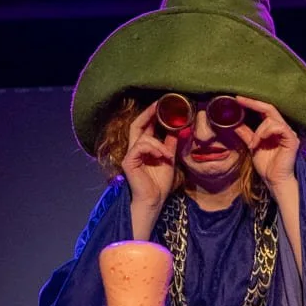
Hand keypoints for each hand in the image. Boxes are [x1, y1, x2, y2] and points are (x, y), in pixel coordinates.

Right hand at [121, 101, 178, 217]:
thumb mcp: (168, 159)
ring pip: (143, 137)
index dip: (151, 114)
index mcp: (143, 148)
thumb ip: (169, 144)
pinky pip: (140, 147)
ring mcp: (130, 155)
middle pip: (136, 125)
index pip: (144, 126)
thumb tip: (177, 128)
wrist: (154, 200)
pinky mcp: (128, 162)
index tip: (162, 104)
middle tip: (159, 105)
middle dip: (148, 114)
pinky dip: (153, 149)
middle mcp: (134, 149)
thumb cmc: (160, 183)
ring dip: (158, 143)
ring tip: (167, 154)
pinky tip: (161, 156)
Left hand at [234, 98, 300, 192]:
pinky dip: (266, 132)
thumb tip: (233, 122)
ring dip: (258, 130)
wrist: (274, 181)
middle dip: (253, 103)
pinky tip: (260, 142)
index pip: (264, 109)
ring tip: (253, 143)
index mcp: (274, 128)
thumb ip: (245, 133)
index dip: (252, 103)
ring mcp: (289, 133)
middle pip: (269, 108)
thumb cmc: (266, 165)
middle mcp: (283, 128)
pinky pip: (278, 127)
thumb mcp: (252, 145)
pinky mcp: (292, 139)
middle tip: (239, 100)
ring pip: (271, 119)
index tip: (237, 98)